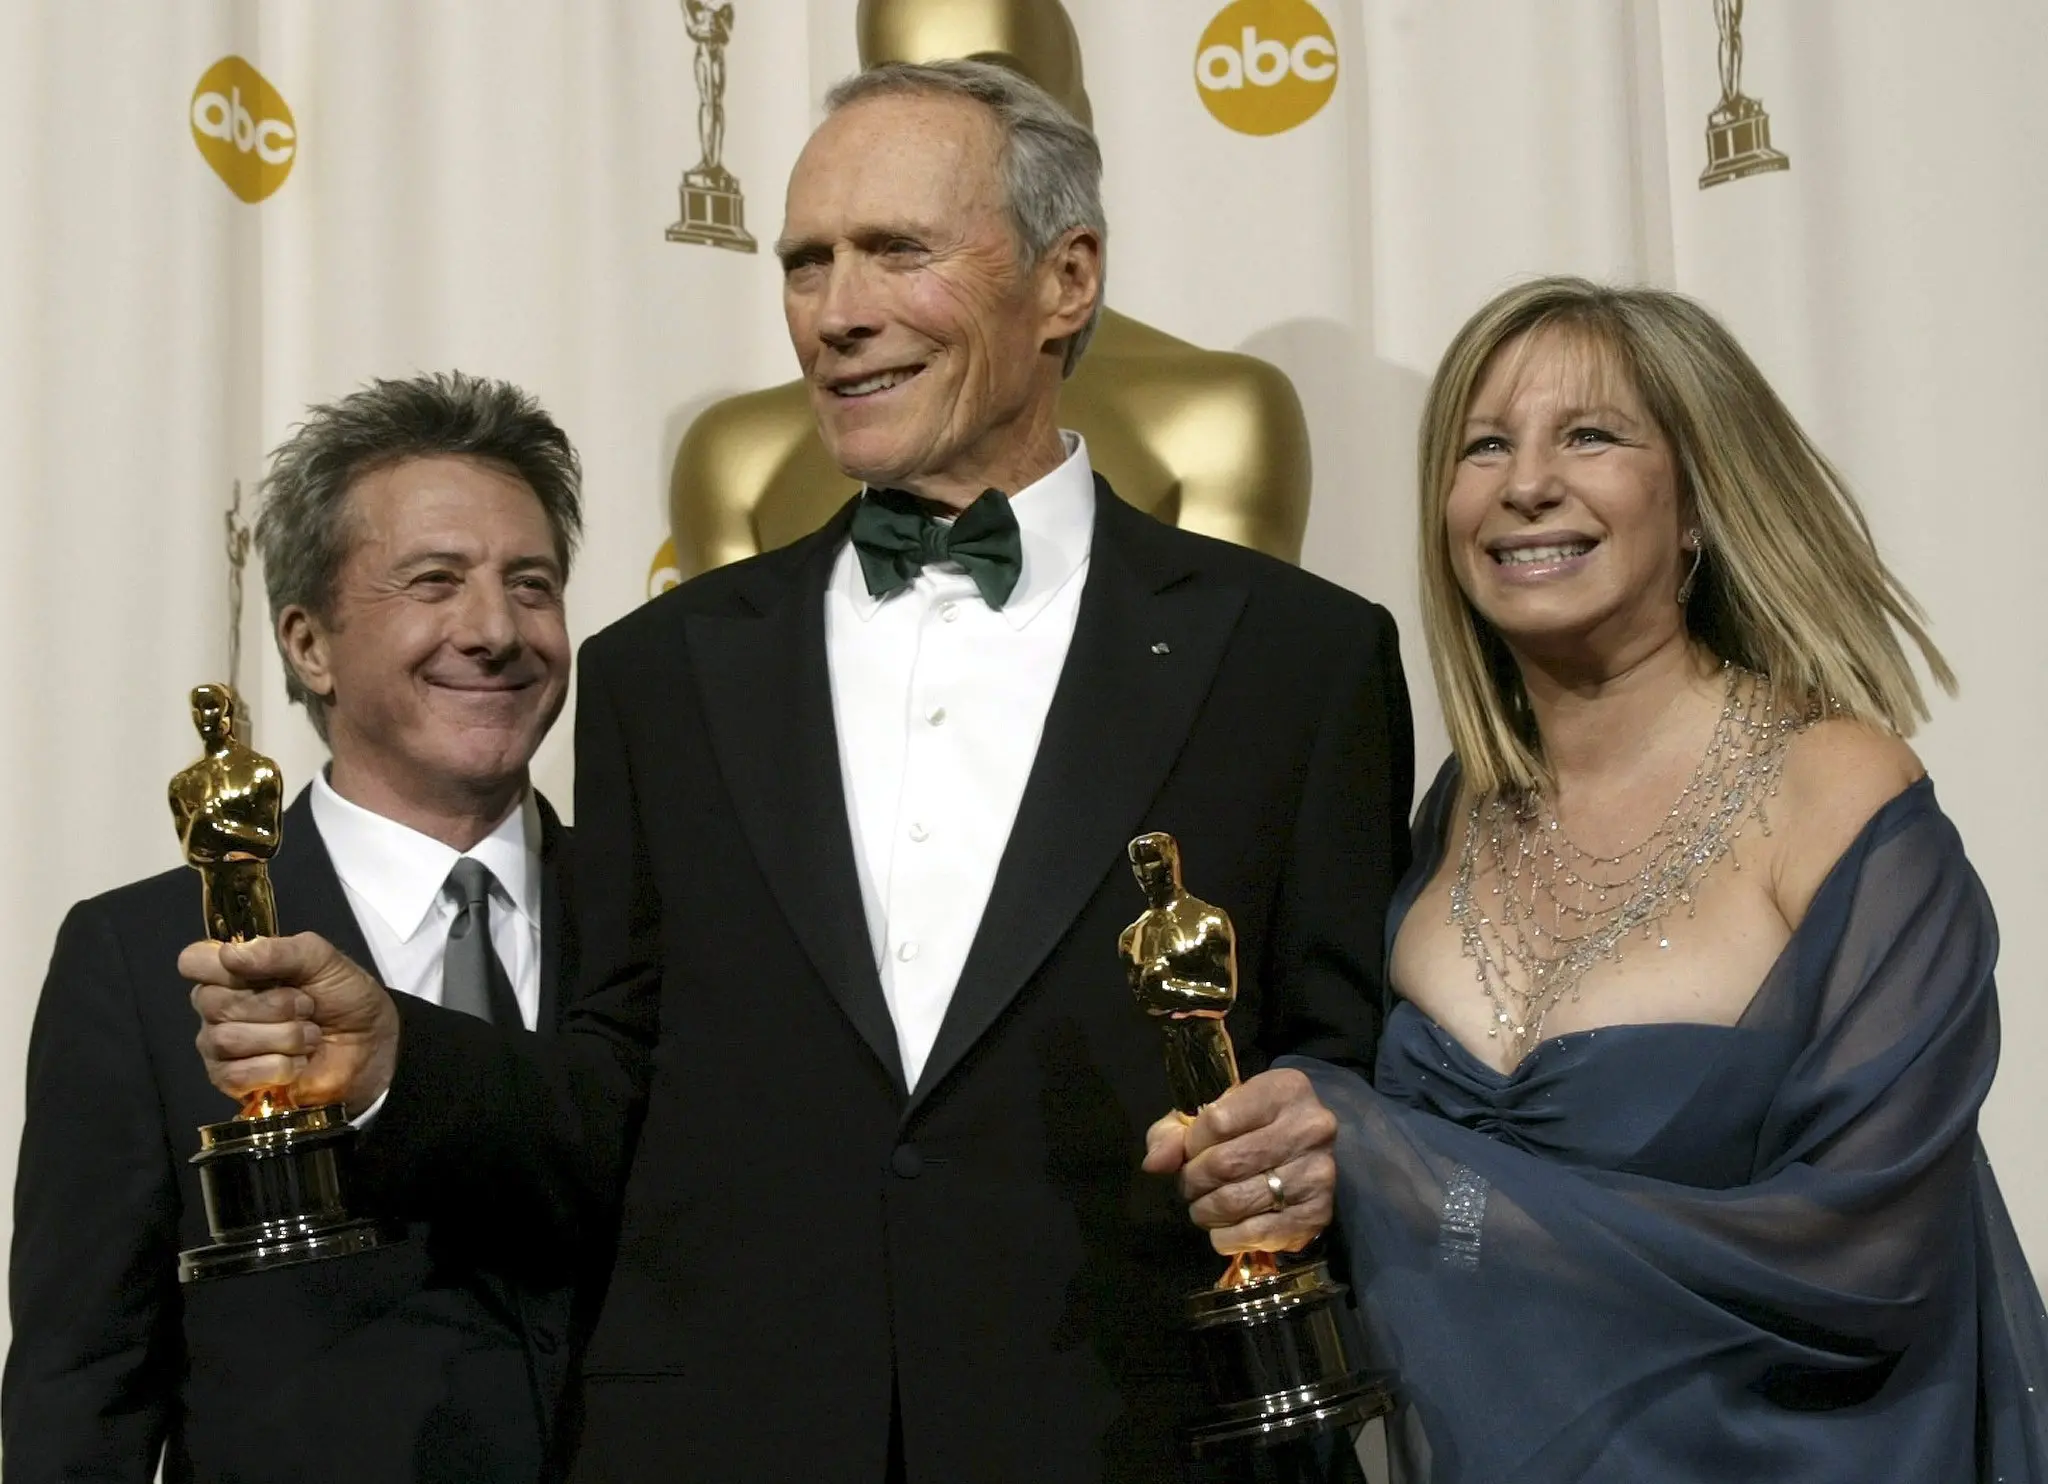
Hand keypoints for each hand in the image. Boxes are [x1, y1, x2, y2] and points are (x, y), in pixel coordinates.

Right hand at [184, 933, 399, 1113]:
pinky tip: (298, 1063)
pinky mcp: (232, 1082)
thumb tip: (229, 954)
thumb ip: (281, 950)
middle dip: (273, 1005)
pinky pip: (234, 1074)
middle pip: (211, 1002)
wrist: (371, 1046)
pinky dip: (278, 1067)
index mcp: (234, 970)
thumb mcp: (323, 960)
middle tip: (307, 1007)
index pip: (193, 961)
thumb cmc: (344, 997)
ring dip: (282, 1037)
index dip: (220, 966)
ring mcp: (220, 1046)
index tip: (258, 973)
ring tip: (309, 1036)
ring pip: (224, 1039)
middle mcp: (218, 1007)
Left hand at [1143, 1067, 1336, 1255]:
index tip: (1189, 1153)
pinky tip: (1223, 1229)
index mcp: (1284, 1090)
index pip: (1217, 1121)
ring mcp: (1319, 1173)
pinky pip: (1257, 1233)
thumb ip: (1174, 1133)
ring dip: (1206, 1211)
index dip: (1191, 1144)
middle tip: (1189, 1187)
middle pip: (1226, 1163)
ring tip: (1203, 1207)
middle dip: (1194, 1181)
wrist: (1304, 1154)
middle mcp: (1310, 1128)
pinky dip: (1228, 1237)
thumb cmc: (1250, 1128)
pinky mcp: (1318, 1214)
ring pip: (1237, 1201)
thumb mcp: (1211, 1115)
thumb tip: (1155, 1164)